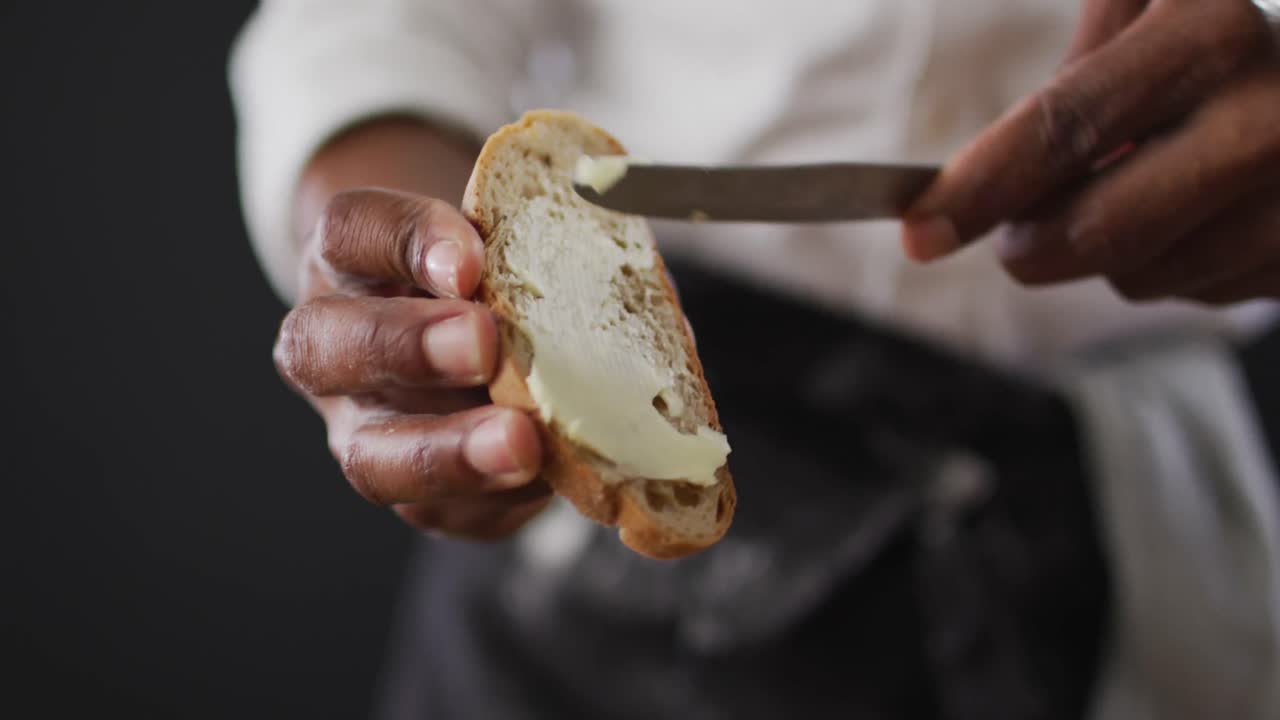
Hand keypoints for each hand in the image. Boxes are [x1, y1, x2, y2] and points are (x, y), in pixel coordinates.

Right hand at [274, 187, 549, 538]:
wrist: (489, 340)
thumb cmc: (500, 273)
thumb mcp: (510, 237)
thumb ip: (542, 237)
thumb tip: (622, 234)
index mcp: (352, 258)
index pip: (352, 231)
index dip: (404, 241)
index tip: (470, 260)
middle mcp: (335, 346)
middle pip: (323, 344)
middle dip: (406, 346)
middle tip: (483, 344)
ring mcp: (363, 429)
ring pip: (367, 454)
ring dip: (445, 451)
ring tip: (519, 443)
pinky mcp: (412, 492)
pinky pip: (437, 510)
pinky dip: (493, 498)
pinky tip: (544, 479)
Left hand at [903, 0, 1279, 304]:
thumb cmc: (1220, 42)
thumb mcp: (1150, 7)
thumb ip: (1073, 70)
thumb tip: (973, 173)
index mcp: (1208, 40)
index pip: (1064, 130)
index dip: (979, 189)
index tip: (919, 233)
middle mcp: (1263, 121)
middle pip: (1094, 232)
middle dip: (1029, 244)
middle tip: (1017, 229)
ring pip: (1140, 277)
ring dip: (1116, 253)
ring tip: (1155, 190)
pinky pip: (1197, 295)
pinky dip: (1176, 267)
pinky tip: (1203, 216)